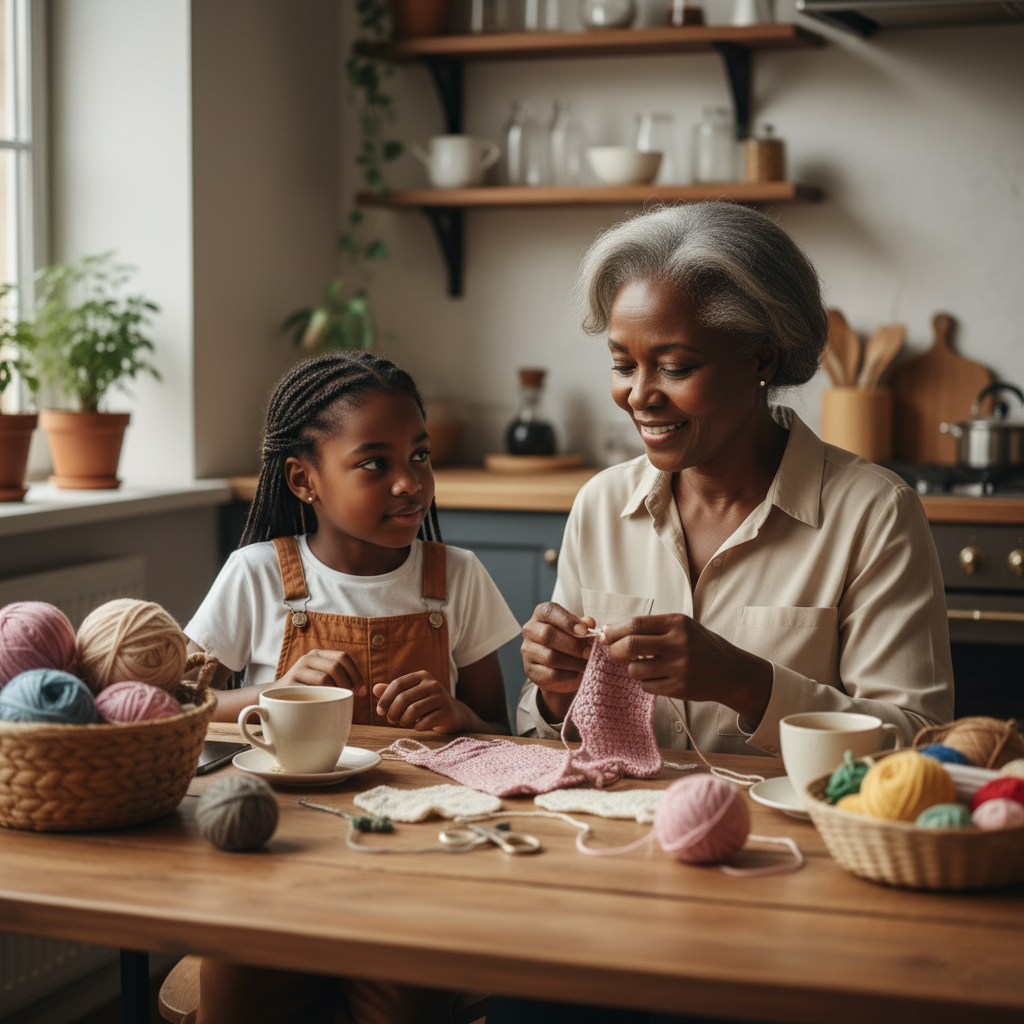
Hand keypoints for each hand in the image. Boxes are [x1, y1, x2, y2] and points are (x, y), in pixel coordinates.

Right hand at [273, 649, 366, 695]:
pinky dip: (321, 700)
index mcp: (318, 654)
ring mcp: (297, 670)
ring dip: (335, 692)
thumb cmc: (306, 689)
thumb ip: (337, 678)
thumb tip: (363, 691)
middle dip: (348, 684)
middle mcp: (307, 658)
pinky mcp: (289, 684)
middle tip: (350, 698)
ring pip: (324, 679)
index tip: (362, 691)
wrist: (274, 696)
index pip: (343, 657)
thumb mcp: (320, 678)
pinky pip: (311, 692)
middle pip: (336, 667)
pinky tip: (323, 707)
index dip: (356, 674)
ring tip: (336, 702)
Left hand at [373, 671, 470, 732]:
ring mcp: (441, 697)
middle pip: (403, 698)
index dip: (385, 698)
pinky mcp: (447, 712)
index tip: (379, 712)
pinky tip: (418, 726)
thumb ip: (394, 691)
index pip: (398, 683)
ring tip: (404, 723)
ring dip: (404, 721)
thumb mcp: (411, 695)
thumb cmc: (428, 704)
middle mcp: (433, 683)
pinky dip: (417, 727)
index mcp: (422, 676)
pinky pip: (424, 722)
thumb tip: (375, 689)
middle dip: (393, 713)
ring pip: (413, 711)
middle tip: (392, 720)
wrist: (454, 714)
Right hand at [521, 602, 596, 692]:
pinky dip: (567, 674)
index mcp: (541, 614)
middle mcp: (530, 629)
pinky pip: (550, 674)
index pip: (549, 611)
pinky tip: (576, 672)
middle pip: (548, 635)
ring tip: (586, 663)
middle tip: (590, 652)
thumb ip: (584, 625)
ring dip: (573, 662)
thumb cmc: (569, 640)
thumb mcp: (578, 629)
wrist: (560, 666)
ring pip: (549, 657)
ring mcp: (527, 650)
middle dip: (573, 645)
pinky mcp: (530, 670)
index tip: (585, 631)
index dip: (568, 621)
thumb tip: (589, 623)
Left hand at [601, 614, 772, 725]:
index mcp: (677, 623)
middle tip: (614, 653)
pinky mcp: (680, 688)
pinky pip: (647, 686)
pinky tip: (656, 678)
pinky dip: (645, 683)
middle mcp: (679, 643)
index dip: (614, 631)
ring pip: (635, 670)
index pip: (635, 624)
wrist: (732, 671)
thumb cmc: (701, 646)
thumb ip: (650, 628)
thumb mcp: (682, 627)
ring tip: (642, 666)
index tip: (604, 636)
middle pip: (630, 646)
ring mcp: (680, 667)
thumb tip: (609, 630)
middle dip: (615, 651)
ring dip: (631, 669)